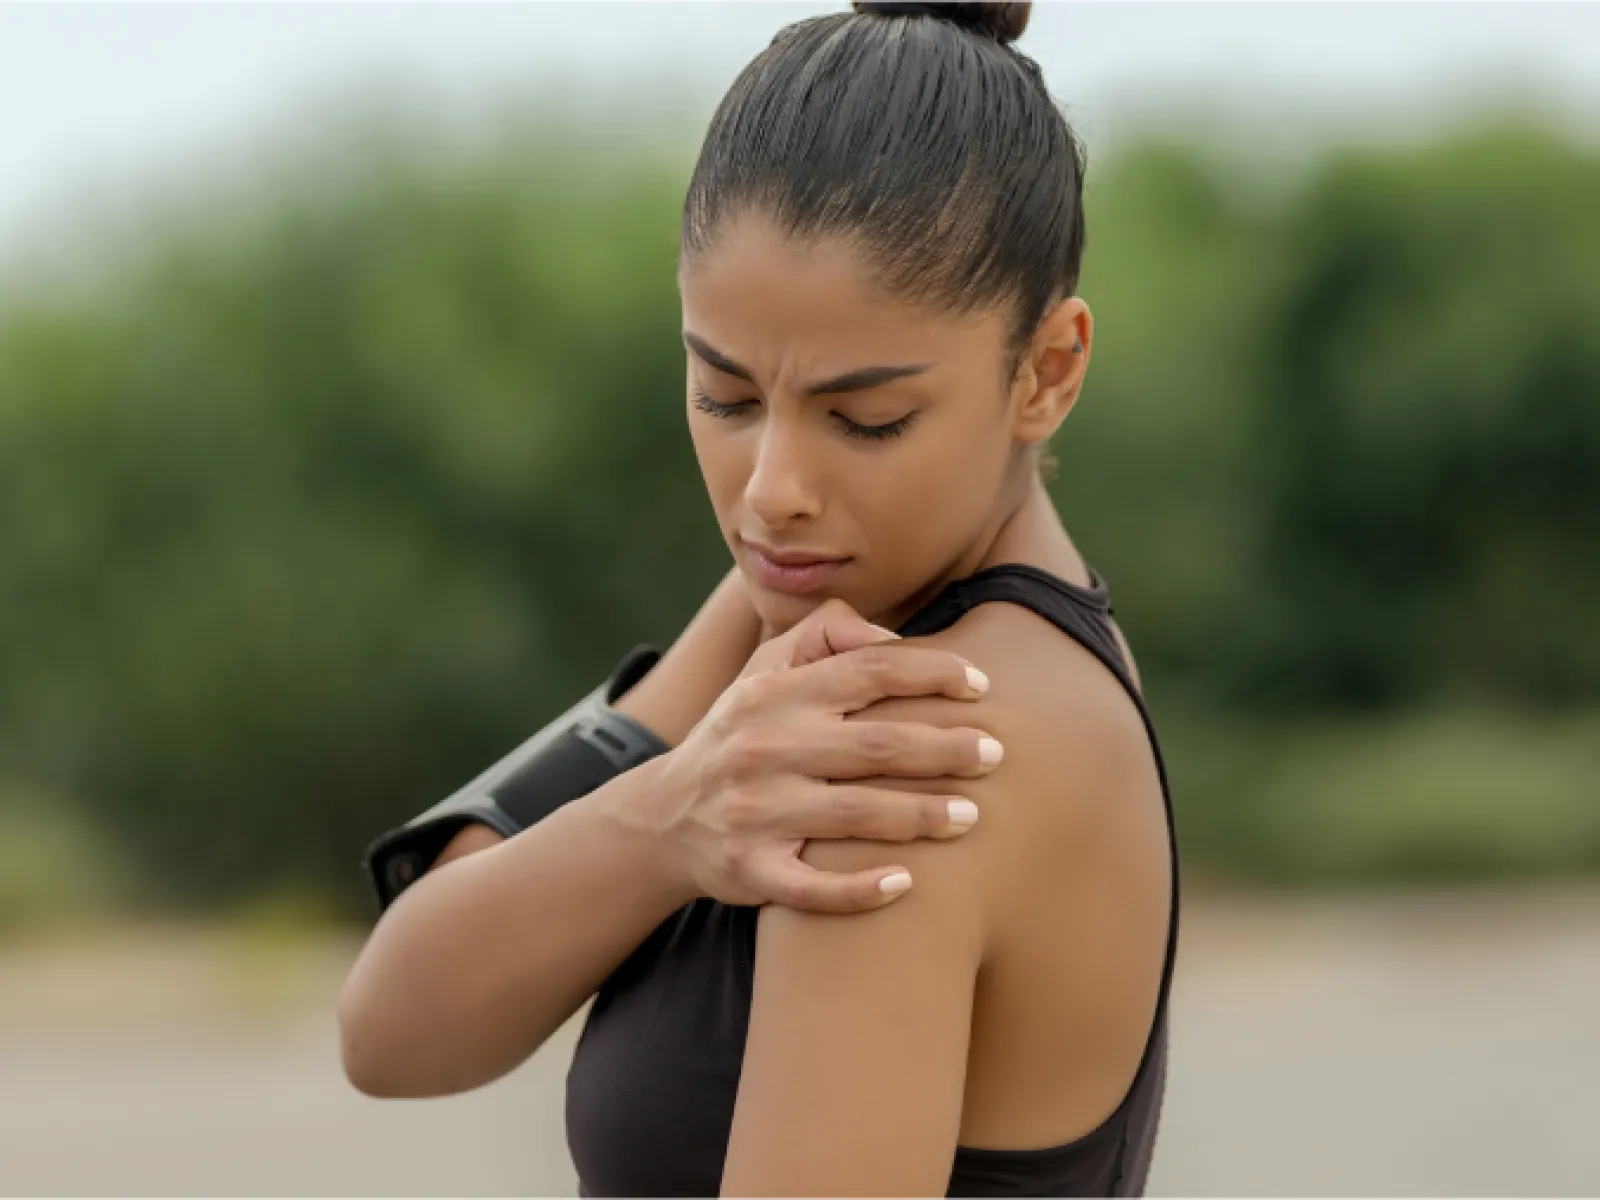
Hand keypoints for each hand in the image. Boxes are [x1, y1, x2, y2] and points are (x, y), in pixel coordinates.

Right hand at [655, 597, 1000, 913]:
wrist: (664, 817)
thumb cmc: (741, 736)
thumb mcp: (763, 672)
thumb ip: (823, 636)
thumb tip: (891, 636)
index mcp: (777, 694)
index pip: (868, 670)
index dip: (932, 673)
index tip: (982, 685)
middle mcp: (766, 748)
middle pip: (875, 745)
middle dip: (944, 749)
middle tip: (997, 754)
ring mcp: (757, 813)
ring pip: (854, 816)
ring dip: (921, 816)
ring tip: (972, 817)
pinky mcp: (750, 870)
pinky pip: (811, 888)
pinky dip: (859, 889)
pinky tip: (906, 886)